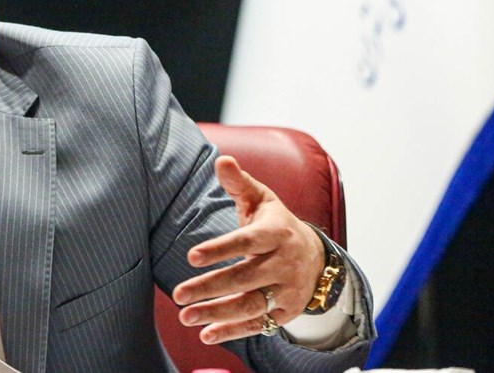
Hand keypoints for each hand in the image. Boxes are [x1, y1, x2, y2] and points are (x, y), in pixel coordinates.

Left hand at [172, 155, 324, 343]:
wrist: (315, 255)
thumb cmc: (275, 223)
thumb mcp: (261, 199)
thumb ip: (238, 182)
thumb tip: (221, 159)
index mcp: (276, 232)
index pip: (247, 241)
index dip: (220, 249)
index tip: (191, 256)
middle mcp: (285, 263)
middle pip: (246, 278)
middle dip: (210, 287)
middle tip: (178, 294)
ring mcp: (288, 290)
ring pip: (251, 305)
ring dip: (217, 313)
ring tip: (185, 315)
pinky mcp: (286, 312)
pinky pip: (258, 324)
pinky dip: (232, 331)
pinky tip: (206, 333)